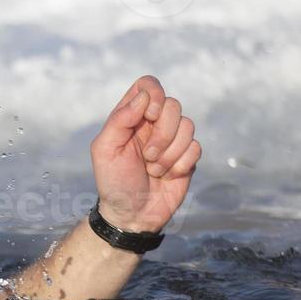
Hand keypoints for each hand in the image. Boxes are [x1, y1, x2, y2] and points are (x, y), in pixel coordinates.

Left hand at [90, 76, 202, 232]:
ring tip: (153, 169)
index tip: (150, 115)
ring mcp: (172, 140)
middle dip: (162, 133)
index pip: (148, 85)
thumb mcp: (104, 150)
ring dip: (169, 153)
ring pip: (188, 126)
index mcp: (130, 117)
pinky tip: (168, 176)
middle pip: (173, 105)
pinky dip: (181, 164)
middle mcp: (153, 124)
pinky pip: (196, 147)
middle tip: (147, 156)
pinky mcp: (187, 157)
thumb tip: (144, 97)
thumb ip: (120, 120)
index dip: (155, 95)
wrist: (132, 214)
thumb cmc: (113, 182)